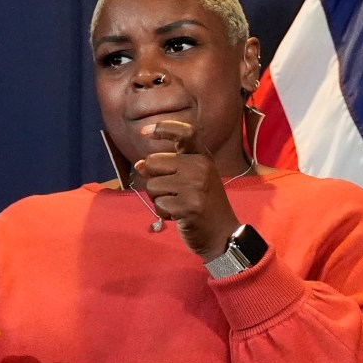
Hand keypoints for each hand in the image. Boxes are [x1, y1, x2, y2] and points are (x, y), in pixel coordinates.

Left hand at [136, 119, 239, 259]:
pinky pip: (158, 205)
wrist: (223, 235)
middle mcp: (200, 167)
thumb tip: (139, 165)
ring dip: (158, 199)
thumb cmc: (203, 205)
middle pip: (152, 162)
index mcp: (202, 157)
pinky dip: (164, 213)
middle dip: (154, 180)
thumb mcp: (192, 180)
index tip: (145, 132)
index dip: (163, 127)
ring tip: (178, 205)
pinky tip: (179, 216)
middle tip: (173, 193)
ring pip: (151, 185)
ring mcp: (195, 186)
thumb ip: (167, 169)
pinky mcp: (189, 206)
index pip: (185, 133)